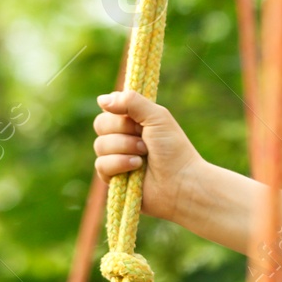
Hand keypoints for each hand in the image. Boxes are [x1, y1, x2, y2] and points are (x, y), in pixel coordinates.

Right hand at [93, 91, 204, 220]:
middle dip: (123, 132)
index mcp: (134, 121)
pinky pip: (101, 165)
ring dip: (124, 148)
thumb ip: (132, 102)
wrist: (181, 182)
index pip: (109, 108)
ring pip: (100, 145)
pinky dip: (119, 164)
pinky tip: (137, 168)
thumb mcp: (157, 118)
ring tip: (144, 156)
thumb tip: (101, 99)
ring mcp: (117, 157)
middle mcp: (123, 137)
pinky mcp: (113, 178)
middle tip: (145, 141)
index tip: (138, 121)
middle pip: (100, 124)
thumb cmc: (173, 149)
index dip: (120, 114)